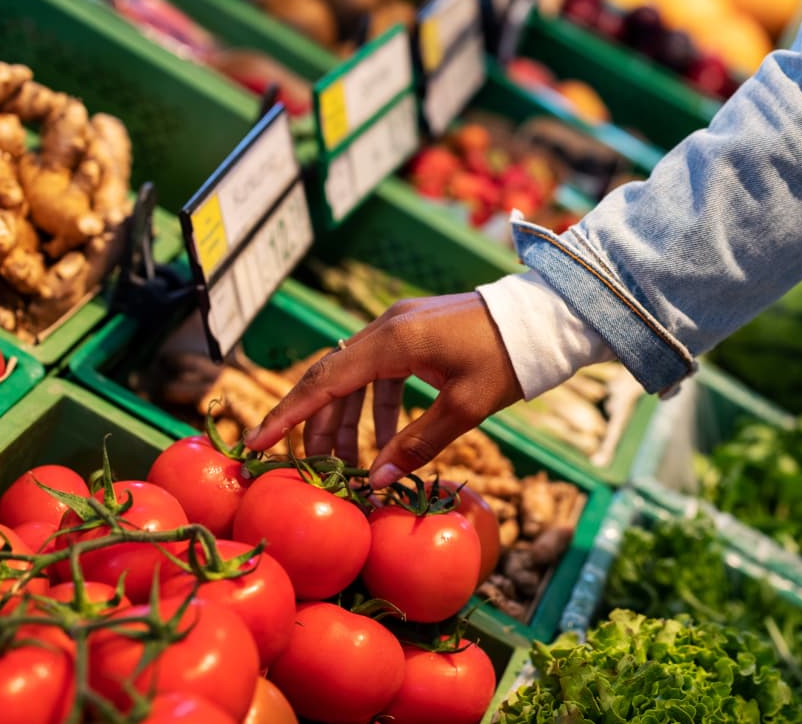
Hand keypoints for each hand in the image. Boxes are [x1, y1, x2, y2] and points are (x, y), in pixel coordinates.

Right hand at [242, 293, 523, 487]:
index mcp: (393, 341)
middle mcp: (387, 327)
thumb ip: (418, 444)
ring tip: (345, 464)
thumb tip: (378, 481)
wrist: (544, 319)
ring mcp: (400, 326)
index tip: (257, 443)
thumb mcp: (466, 409)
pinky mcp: (415, 332)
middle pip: (332, 380)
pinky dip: (375, 406)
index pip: (324, 381)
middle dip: (315, 426)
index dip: (287, 415)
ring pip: (355, 377)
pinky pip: (379, 371)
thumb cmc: (507, 361)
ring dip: (346, 420)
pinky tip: (382, 441)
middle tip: (308, 469)